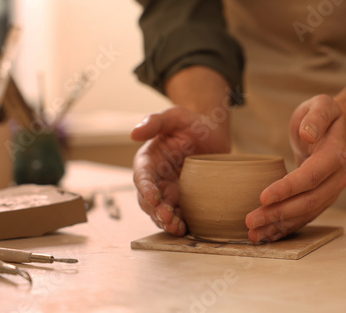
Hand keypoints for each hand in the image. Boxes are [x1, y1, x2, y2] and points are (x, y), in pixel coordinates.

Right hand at [131, 106, 230, 235]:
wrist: (213, 134)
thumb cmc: (191, 123)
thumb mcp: (174, 116)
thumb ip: (154, 122)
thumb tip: (133, 133)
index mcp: (148, 160)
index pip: (142, 176)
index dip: (145, 188)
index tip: (153, 197)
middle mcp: (155, 178)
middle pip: (148, 199)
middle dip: (155, 210)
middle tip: (168, 216)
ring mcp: (168, 191)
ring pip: (160, 211)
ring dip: (166, 221)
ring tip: (176, 227)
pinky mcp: (182, 199)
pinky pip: (177, 215)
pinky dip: (178, 224)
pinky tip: (185, 230)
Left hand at [245, 95, 345, 242]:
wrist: (334, 130)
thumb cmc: (321, 115)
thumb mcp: (321, 105)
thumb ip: (316, 117)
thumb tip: (308, 134)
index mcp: (336, 155)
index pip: (310, 176)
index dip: (287, 189)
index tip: (262, 197)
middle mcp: (337, 178)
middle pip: (308, 201)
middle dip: (278, 213)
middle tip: (250, 221)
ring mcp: (331, 192)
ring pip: (305, 214)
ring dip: (279, 226)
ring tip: (253, 234)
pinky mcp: (322, 199)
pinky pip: (304, 217)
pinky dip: (286, 228)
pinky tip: (267, 235)